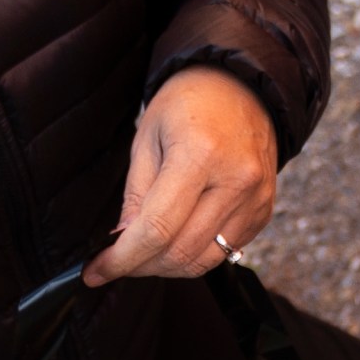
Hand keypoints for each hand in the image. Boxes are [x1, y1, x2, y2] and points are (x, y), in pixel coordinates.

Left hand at [88, 66, 279, 282]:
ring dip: (166, 266)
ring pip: (204, 261)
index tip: (95, 272)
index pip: (156, 228)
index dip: (122, 258)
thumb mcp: (146, 138)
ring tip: (144, 251)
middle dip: (140, 266)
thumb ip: (135, 195)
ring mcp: (256, 199)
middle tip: (116, 261)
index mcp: (200, 155)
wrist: (241, 87)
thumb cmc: (187, 105)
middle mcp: (236, 181)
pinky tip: (177, 236)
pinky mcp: (264, 211)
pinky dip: (194, 254)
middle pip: (180, 252)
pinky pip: (225, 251)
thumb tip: (122, 243)